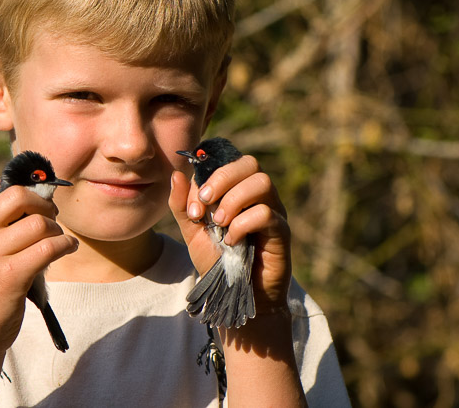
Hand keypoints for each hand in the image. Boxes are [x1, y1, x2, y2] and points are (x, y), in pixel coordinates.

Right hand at [0, 182, 78, 353]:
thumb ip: (1, 220)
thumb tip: (41, 189)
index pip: (4, 186)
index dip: (31, 190)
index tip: (42, 204)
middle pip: (20, 196)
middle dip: (44, 204)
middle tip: (52, 219)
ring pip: (39, 223)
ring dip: (57, 230)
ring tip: (57, 241)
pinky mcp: (9, 275)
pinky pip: (50, 247)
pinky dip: (66, 244)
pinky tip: (68, 248)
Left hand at [169, 154, 291, 310]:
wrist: (233, 294)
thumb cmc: (216, 260)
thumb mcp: (192, 231)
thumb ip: (182, 205)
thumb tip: (177, 175)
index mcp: (238, 190)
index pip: (229, 163)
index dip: (209, 176)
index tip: (194, 205)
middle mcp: (259, 196)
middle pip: (250, 163)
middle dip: (222, 178)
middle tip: (205, 203)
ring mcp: (274, 212)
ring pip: (262, 182)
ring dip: (234, 200)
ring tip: (219, 223)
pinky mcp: (281, 232)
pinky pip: (267, 213)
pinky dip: (243, 224)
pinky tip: (232, 241)